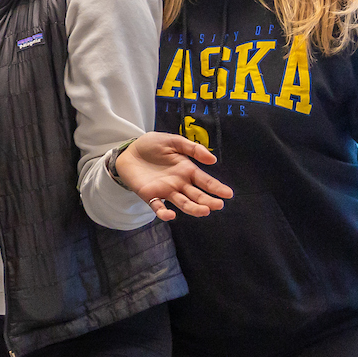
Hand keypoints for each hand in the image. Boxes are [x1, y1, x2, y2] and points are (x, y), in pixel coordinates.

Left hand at [113, 130, 233, 220]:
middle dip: (208, 201)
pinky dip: (164, 213)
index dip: (217, 188)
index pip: (206, 182)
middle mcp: (180, 184)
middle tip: (218, 205)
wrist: (129, 150)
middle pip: (197, 195)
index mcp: (187, 171)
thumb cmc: (152, 145)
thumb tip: (213, 159)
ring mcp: (166, 191)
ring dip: (193, 208)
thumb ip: (192, 148)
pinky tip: (171, 215)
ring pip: (182, 203)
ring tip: (204, 211)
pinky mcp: (150, 196)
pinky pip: (158, 207)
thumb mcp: (174, 141)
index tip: (228, 194)